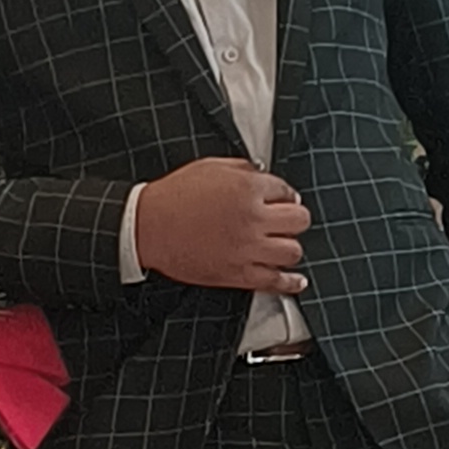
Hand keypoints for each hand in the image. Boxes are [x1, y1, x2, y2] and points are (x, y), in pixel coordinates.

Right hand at [135, 160, 310, 294]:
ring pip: (293, 251)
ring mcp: (247, 249)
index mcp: (247, 189)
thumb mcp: (210, 167)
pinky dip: (290, 281)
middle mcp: (253, 219)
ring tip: (279, 244)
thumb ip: (242, 169)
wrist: (148, 227)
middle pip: (299, 220)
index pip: (287, 191)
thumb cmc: (173, 197)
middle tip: (285, 220)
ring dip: (289, 246)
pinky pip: (276, 281)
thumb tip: (262, 173)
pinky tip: (295, 279)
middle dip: (293, 218)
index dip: (285, 195)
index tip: (282, 200)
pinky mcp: (238, 274)